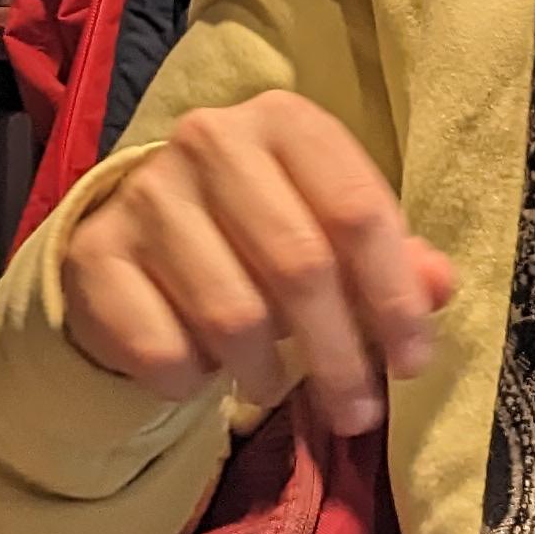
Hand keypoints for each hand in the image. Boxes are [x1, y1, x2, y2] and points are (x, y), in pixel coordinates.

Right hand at [58, 91, 458, 437]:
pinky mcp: (95, 252)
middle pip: (300, 264)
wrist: (137, 240)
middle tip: (358, 413)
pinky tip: (202, 370)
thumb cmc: (258, 234)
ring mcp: (146, 193)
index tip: (412, 363)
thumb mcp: (330, 233)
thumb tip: (439, 285)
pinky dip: (192, 380)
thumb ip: (392, 259)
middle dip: (339, 355)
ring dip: (266, 372)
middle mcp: (211, 139)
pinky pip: (162, 348)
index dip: (394, 296)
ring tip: (273, 386)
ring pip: (234, 315)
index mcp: (285, 121)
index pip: (358, 211)